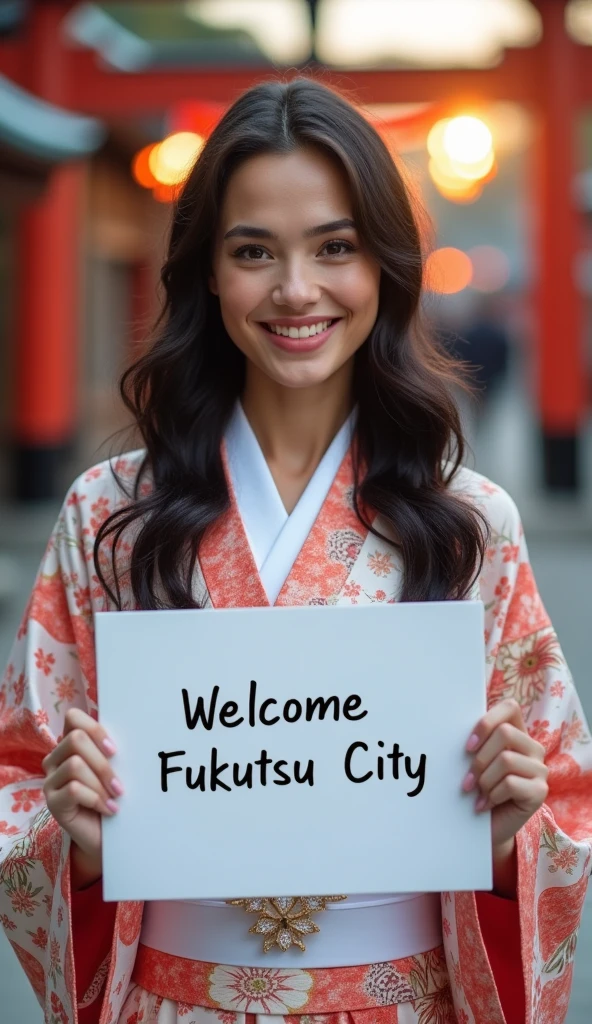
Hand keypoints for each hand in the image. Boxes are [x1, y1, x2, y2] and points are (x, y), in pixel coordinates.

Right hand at [42, 708, 121, 886]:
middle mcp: (55, 759)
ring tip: (115, 797)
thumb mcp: (114, 769)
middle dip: (102, 762)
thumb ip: (112, 750)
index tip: (114, 750)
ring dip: (101, 783)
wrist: (107, 835)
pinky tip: (108, 809)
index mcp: (70, 744)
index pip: (73, 718)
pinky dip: (96, 799)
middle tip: (119, 784)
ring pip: (75, 765)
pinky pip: (72, 789)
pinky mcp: (52, 802)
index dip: (95, 728)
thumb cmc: (113, 796)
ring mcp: (50, 781)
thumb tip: (131, 732)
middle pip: (76, 740)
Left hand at [462, 697, 548, 848]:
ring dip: (484, 780)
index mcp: (517, 733)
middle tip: (467, 779)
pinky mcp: (540, 791)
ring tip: (477, 793)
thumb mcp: (475, 761)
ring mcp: (540, 769)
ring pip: (506, 760)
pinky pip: (511, 784)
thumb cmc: (477, 788)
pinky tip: (486, 804)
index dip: (487, 721)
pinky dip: (492, 795)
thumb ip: (475, 742)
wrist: (486, 826)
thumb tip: (451, 724)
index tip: (468, 745)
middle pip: (505, 733)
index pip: (511, 707)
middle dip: (480, 758)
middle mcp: (533, 747)